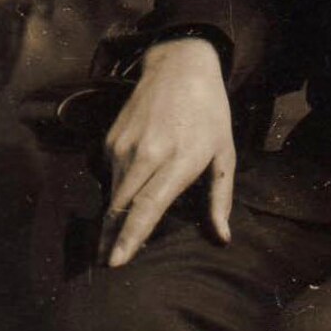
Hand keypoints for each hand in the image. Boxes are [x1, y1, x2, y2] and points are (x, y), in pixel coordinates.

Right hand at [99, 38, 234, 267]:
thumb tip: (223, 237)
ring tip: (112, 241)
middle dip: (110, 238)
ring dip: (112, 218)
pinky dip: (115, 190)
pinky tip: (125, 195)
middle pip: (120, 206)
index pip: (148, 206)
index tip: (116, 261)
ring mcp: (124, 145)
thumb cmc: (209, 113)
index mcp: (179, 159)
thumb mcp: (224, 153)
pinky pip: (109, 175)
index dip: (131, 236)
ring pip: (112, 194)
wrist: (179, 67)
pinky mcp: (111, 139)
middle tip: (105, 263)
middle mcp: (146, 153)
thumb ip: (220, 198)